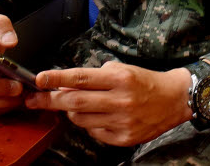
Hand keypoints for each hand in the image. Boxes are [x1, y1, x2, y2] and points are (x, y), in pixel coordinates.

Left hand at [25, 62, 192, 146]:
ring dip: (72, 111)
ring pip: (81, 119)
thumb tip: (67, 83)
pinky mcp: (124, 139)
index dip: (57, 79)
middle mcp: (120, 100)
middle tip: (35, 99)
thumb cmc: (145, 81)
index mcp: (119, 78)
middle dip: (51, 100)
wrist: (174, 100)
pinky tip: (99, 116)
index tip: (39, 79)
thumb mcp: (123, 69)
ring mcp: (121, 122)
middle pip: (75, 101)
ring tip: (77, 105)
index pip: (80, 78)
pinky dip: (90, 124)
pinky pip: (94, 132)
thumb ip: (96, 76)